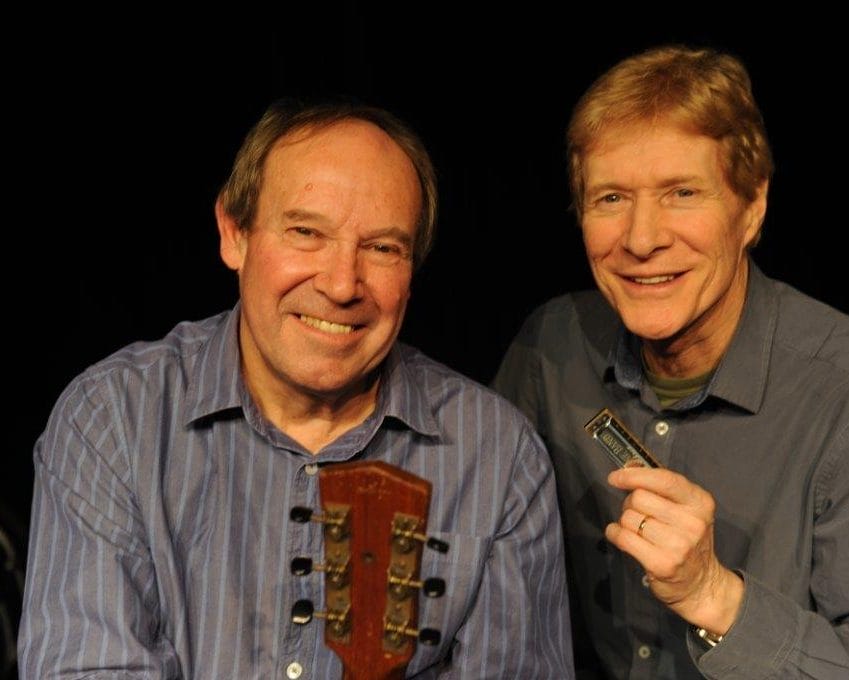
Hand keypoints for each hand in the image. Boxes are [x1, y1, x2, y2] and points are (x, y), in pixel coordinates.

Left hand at [605, 467, 743, 634]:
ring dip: (624, 522)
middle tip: (638, 515)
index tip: (615, 477)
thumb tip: (629, 467)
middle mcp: (693, 522)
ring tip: (637, 531)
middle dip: (630, 503)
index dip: (635, 475)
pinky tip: (621, 537)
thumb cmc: (688, 541)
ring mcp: (679, 545)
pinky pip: (624, 537)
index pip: (664, 479)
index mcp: (700, 503)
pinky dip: (615, 534)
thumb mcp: (687, 510)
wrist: (702, 584)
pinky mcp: (662, 563)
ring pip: (629, 517)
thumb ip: (662, 488)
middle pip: (639, 498)